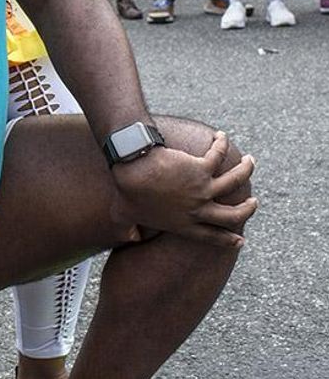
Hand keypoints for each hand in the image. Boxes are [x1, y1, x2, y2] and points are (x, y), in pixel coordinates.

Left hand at [110, 131, 255, 247]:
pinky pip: (219, 154)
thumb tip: (128, 237)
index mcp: (182, 224)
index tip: (240, 241)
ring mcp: (202, 190)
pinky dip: (222, 143)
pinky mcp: (201, 168)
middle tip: (253, 202)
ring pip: (235, 181)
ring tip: (250, 162)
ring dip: (246, 170)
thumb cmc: (125, 192)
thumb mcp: (125, 217)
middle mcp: (197, 210)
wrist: (132, 171)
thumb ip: (128, 230)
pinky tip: (221, 136)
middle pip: (233, 215)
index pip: (211, 236)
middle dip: (247, 209)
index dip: (227, 240)